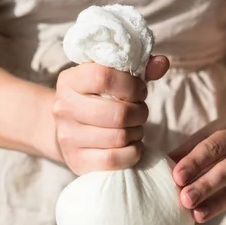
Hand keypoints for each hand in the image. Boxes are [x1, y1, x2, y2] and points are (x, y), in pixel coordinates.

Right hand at [53, 56, 169, 174]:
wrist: (67, 131)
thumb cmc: (95, 100)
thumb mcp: (111, 79)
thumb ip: (138, 69)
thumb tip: (162, 63)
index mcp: (69, 81)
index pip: (103, 77)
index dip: (131, 85)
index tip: (140, 91)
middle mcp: (63, 108)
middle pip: (117, 113)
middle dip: (139, 113)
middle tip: (139, 113)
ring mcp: (68, 137)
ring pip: (119, 137)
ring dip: (136, 133)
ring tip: (134, 129)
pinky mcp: (76, 161)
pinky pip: (114, 159)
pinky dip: (132, 153)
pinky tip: (130, 145)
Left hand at [169, 116, 225, 224]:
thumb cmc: (223, 138)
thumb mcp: (207, 135)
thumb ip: (185, 152)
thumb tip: (157, 169)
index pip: (213, 146)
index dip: (194, 162)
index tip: (176, 177)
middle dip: (205, 185)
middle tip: (185, 199)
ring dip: (219, 202)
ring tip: (198, 215)